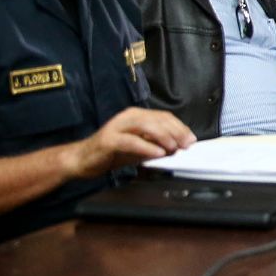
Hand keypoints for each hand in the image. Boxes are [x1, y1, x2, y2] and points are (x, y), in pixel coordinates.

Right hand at [70, 107, 194, 177]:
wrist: (83, 160)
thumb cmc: (112, 153)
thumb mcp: (141, 148)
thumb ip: (158, 145)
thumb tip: (179, 146)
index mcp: (137, 116)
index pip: (164, 117)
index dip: (180, 127)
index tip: (191, 139)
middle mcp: (128, 117)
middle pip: (158, 119)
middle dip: (176, 132)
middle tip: (186, 145)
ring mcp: (117, 126)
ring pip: (146, 126)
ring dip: (164, 137)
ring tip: (174, 148)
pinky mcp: (108, 139)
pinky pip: (131, 141)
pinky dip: (147, 147)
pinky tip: (158, 153)